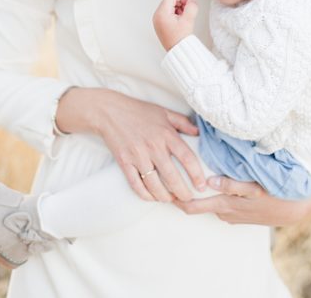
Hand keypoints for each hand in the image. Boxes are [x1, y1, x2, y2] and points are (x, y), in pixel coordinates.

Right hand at [55, 87, 206, 202]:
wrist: (108, 111)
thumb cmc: (138, 111)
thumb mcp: (163, 112)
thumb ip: (183, 122)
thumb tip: (198, 134)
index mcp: (166, 134)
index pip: (187, 158)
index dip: (196, 175)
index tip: (202, 186)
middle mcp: (153, 147)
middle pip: (172, 177)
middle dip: (183, 192)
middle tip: (189, 199)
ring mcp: (137, 156)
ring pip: (154, 185)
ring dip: (165, 197)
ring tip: (171, 199)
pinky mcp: (124, 162)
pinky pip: (136, 184)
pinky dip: (145, 195)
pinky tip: (152, 197)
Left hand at [153, 0, 197, 50]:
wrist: (178, 50)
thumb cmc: (180, 38)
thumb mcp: (188, 20)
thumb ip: (191, 7)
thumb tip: (192, 0)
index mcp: (161, 13)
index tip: (188, 3)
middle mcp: (157, 15)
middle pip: (169, 0)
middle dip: (180, 3)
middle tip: (187, 11)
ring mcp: (157, 20)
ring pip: (168, 6)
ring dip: (178, 8)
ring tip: (184, 17)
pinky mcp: (160, 24)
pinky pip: (167, 13)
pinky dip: (175, 13)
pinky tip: (180, 21)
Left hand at [173, 176, 310, 225]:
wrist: (294, 209)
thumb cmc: (274, 193)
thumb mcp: (254, 185)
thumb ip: (231, 184)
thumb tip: (210, 181)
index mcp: (224, 204)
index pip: (192, 206)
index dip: (175, 199)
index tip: (161, 188)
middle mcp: (225, 212)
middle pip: (196, 206)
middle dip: (182, 196)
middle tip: (168, 180)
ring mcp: (232, 215)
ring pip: (208, 205)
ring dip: (199, 196)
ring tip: (186, 179)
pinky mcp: (239, 214)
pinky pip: (220, 206)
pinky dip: (212, 197)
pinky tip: (211, 185)